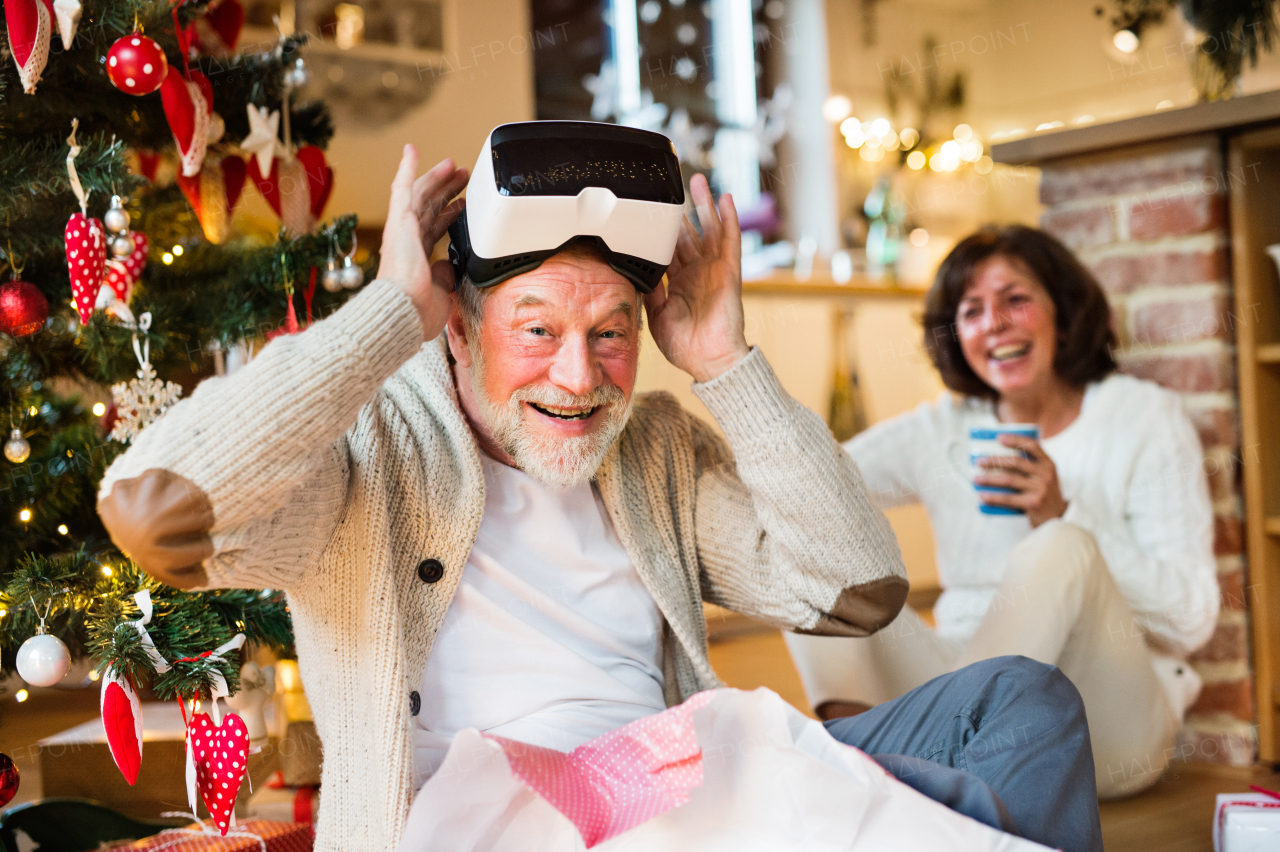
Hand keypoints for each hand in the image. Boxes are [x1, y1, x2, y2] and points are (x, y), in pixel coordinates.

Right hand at [377, 145, 467, 340]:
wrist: (403, 312)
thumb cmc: (417, 312)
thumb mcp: (441, 291)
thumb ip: (445, 274)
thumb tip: (450, 264)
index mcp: (417, 258)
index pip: (434, 228)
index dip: (449, 214)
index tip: (462, 204)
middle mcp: (407, 241)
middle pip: (430, 207)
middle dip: (448, 191)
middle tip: (463, 177)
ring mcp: (402, 229)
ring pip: (422, 194)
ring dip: (438, 178)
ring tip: (456, 166)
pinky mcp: (399, 221)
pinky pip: (402, 188)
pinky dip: (407, 167)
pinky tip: (412, 150)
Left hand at [644, 173, 749, 382]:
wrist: (707, 360)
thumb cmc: (684, 345)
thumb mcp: (656, 314)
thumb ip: (650, 289)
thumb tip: (637, 269)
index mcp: (679, 282)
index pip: (669, 249)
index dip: (662, 231)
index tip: (652, 212)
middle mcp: (697, 272)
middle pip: (689, 234)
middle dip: (682, 211)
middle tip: (674, 188)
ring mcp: (714, 270)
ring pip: (709, 230)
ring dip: (704, 205)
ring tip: (698, 181)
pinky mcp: (729, 271)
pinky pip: (730, 240)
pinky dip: (729, 219)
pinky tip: (726, 199)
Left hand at [975, 435, 1067, 526]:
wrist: (1057, 518)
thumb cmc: (1043, 493)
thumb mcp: (1043, 476)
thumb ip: (1029, 466)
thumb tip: (996, 458)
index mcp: (1048, 464)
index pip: (1032, 446)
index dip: (1015, 439)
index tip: (998, 438)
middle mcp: (1046, 474)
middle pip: (1015, 462)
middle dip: (994, 460)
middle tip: (979, 461)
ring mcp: (1040, 488)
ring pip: (1008, 479)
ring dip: (988, 478)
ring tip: (975, 479)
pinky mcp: (1033, 503)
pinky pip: (1008, 498)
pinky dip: (992, 497)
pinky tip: (982, 496)